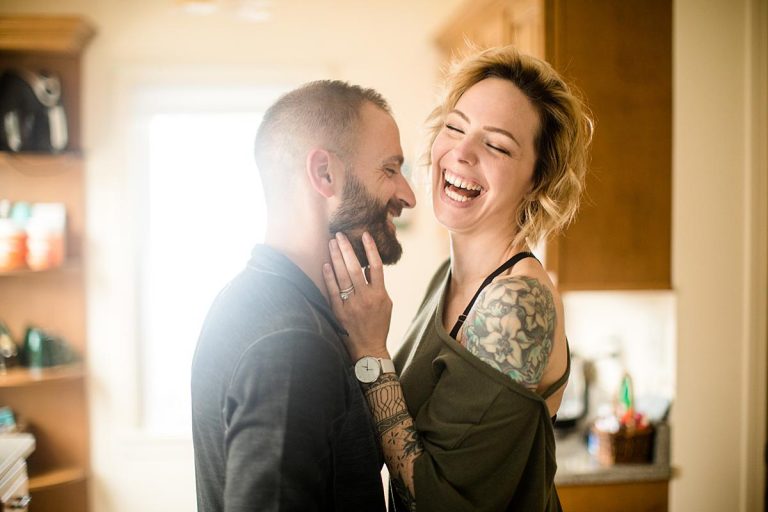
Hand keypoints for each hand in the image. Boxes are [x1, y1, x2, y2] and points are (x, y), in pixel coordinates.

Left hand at [322, 231, 391, 361]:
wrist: (368, 349)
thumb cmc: (379, 325)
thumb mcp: (386, 304)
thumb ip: (378, 285)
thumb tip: (369, 267)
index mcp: (380, 294)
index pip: (376, 266)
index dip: (370, 249)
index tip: (365, 235)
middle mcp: (365, 298)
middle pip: (355, 268)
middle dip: (346, 249)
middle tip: (339, 234)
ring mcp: (351, 305)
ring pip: (342, 277)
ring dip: (336, 258)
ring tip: (331, 243)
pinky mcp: (339, 312)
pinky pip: (333, 291)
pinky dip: (328, 277)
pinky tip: (325, 264)